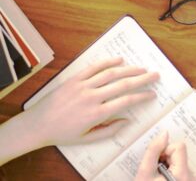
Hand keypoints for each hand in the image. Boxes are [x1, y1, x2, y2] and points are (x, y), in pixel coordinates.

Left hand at [24, 57, 158, 145]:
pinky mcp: (74, 79)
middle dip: (142, 79)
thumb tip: (127, 121)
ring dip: (129, 69)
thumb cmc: (63, 133)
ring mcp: (82, 86)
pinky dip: (107, 62)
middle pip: (123, 84)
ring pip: (111, 73)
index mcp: (97, 114)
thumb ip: (110, 130)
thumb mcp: (88, 138)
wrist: (37, 125)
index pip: (126, 101)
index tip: (152, 94)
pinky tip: (119, 59)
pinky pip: (93, 67)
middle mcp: (92, 97)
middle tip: (155, 75)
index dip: (142, 96)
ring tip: (142, 67)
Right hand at [136, 131, 193, 180]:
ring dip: (169, 167)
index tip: (158, 161)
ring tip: (159, 179)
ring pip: (180, 162)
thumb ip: (153, 151)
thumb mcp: (144, 172)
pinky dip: (173, 173)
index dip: (165, 151)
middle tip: (157, 172)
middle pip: (180, 154)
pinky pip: (183, 170)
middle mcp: (191, 178)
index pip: (179, 147)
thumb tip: (164, 134)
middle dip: (166, 160)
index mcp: (182, 175)